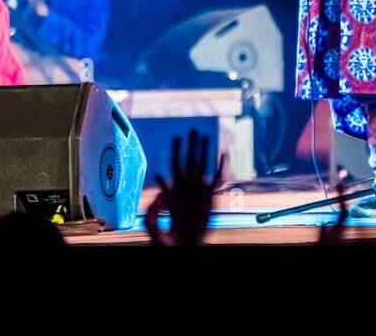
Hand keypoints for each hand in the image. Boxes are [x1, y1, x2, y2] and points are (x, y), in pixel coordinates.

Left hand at [144, 130, 224, 245]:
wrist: (187, 245)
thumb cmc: (170, 240)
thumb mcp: (155, 229)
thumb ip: (152, 215)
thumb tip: (155, 197)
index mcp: (174, 191)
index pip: (174, 166)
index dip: (175, 151)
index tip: (176, 137)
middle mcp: (186, 187)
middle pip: (189, 161)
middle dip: (190, 145)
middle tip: (192, 129)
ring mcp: (198, 191)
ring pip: (203, 166)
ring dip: (204, 151)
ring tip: (206, 136)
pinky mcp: (209, 197)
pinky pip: (217, 179)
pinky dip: (220, 166)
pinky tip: (223, 154)